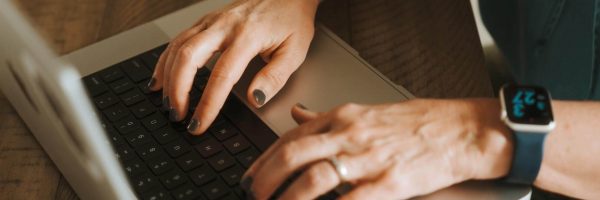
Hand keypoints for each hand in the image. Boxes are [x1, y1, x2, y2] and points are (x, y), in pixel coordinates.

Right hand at [148, 0, 319, 133]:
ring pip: (178, 47)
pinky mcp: (206, 21)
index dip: (208, 103)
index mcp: (248, 35)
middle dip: (178, 90)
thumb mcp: (295, 51)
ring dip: (168, 77)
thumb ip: (275, 77)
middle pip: (188, 57)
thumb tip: (255, 99)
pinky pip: (178, 40)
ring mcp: (212, 21)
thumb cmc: (292, 20)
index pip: (223, 75)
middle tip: (178, 115)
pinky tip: (160, 79)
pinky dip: (165, 61)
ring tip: (167, 103)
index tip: (200, 123)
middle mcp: (225, 25)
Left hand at [241, 99, 512, 198]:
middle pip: (292, 155)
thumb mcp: (364, 111)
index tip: (250, 176)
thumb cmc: (415, 123)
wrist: (458, 130)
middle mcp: (349, 134)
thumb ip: (326, 116)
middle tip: (253, 195)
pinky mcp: (389, 182)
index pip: (289, 137)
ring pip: (313, 178)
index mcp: (342, 117)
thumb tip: (297, 115)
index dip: (263, 160)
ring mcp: (368, 158)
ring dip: (287, 198)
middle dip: (265, 180)